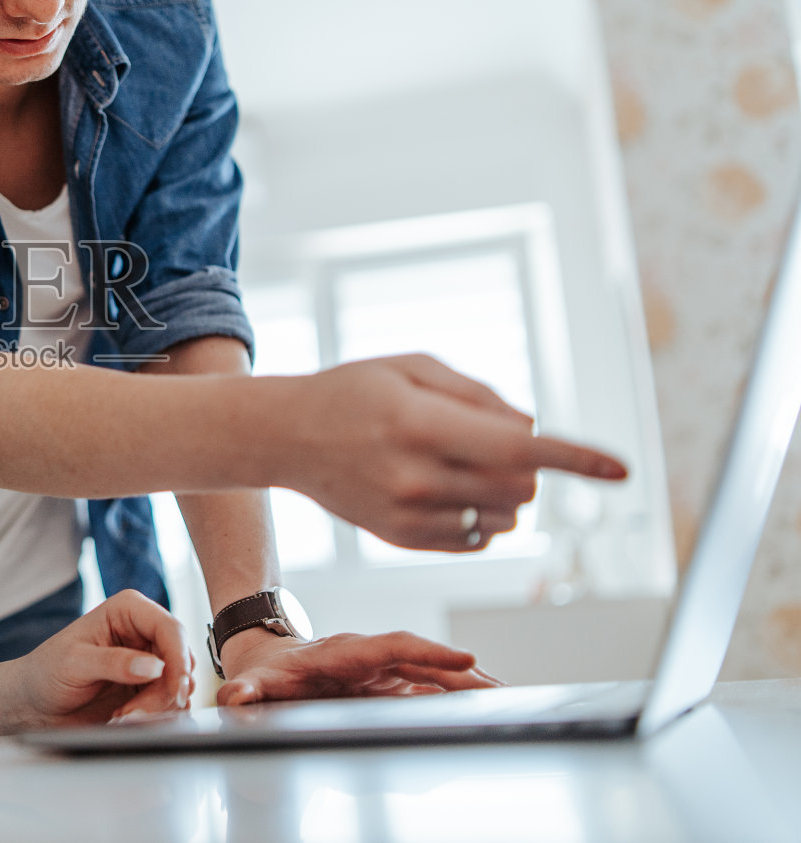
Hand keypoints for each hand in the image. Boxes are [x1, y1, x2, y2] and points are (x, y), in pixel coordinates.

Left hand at [0, 589, 194, 733]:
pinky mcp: (149, 689)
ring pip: (180, 685)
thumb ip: (114, 663)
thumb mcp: (74, 664)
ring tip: (122, 717)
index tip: (175, 688)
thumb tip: (154, 667)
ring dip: (158, 708)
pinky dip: (154, 717)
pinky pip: (171, 704)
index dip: (179, 658)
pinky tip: (124, 719)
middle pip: (181, 660)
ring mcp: (149, 662)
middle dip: (166, 691)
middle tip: (135, 713)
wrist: (34, 703)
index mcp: (128, 610)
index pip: (170, 629)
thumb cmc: (46, 672)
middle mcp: (143, 633)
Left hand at [216, 628, 500, 705]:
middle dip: (464, 674)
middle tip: (504, 692)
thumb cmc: (266, 673)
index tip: (467, 660)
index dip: (430, 653)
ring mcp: (384, 670)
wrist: (268, 660)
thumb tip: (236, 698)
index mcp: (346, 652)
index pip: (395, 646)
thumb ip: (246, 691)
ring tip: (506, 700)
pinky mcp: (389, 684)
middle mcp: (372, 657)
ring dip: (468, 686)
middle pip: (425, 660)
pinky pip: (428, 688)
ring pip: (433, 675)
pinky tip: (482, 707)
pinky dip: (455, 696)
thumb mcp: (254, 682)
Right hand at [273, 354, 627, 550]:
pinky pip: (476, 537)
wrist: (287, 437)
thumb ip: (479, 396)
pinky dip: (483, 512)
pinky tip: (451, 487)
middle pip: (519, 485)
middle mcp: (415, 476)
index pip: (516, 447)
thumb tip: (532, 431)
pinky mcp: (403, 539)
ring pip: (504, 515)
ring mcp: (408, 515)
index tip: (620, 469)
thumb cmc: (354, 392)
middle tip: (497, 438)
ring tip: (467, 462)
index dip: (573, 458)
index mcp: (419, 423)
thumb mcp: (413, 368)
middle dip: (530, 464)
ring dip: (509, 490)